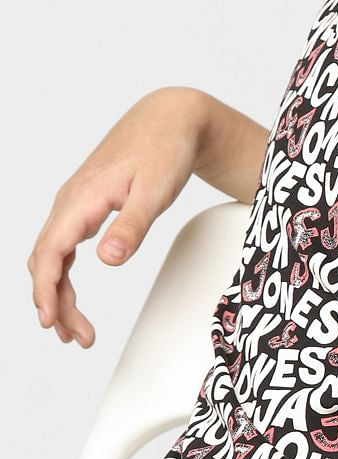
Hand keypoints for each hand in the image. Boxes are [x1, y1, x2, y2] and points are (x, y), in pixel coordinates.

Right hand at [26, 87, 208, 347]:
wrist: (170, 118)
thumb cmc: (164, 150)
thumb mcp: (155, 191)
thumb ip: (132, 227)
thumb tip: (106, 260)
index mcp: (81, 199)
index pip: (50, 253)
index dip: (45, 290)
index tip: (50, 321)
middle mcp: (70, 202)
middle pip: (46, 261)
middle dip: (54, 304)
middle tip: (77, 339)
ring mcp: (75, 205)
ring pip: (53, 257)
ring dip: (59, 294)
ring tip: (77, 331)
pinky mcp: (86, 207)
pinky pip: (64, 247)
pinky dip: (65, 276)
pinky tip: (72, 297)